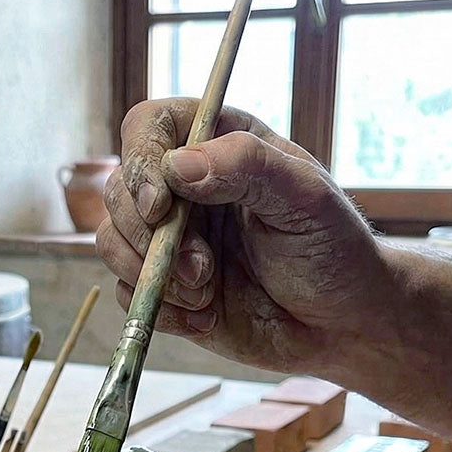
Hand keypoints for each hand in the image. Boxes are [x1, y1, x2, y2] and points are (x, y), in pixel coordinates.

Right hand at [98, 98, 398, 375]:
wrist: (339, 323)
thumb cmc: (332, 249)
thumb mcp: (304, 197)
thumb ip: (246, 166)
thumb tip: (178, 166)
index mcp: (216, 144)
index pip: (148, 128)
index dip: (141, 163)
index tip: (160, 207)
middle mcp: (184, 189)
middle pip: (119, 191)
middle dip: (150, 238)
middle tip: (203, 271)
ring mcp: (169, 241)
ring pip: (113, 244)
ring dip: (153, 277)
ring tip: (206, 294)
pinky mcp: (164, 290)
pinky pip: (127, 295)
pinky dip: (160, 312)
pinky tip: (205, 318)